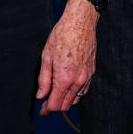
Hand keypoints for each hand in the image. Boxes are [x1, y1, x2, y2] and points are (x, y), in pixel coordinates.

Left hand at [35, 0, 97, 114]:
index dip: (47, 110)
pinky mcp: (92, 72)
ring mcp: (87, 77)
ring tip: (55, 94)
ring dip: (65, 101)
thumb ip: (43, 80)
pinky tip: (67, 87)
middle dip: (55, 107)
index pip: (55, 105)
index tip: (41, 110)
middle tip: (45, 102)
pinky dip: (75, 93)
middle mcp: (78, 81)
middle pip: (66, 105)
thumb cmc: (62, 36)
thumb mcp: (46, 57)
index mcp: (64, 78)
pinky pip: (83, 90)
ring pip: (76, 99)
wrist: (80, 23)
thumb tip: (41, 96)